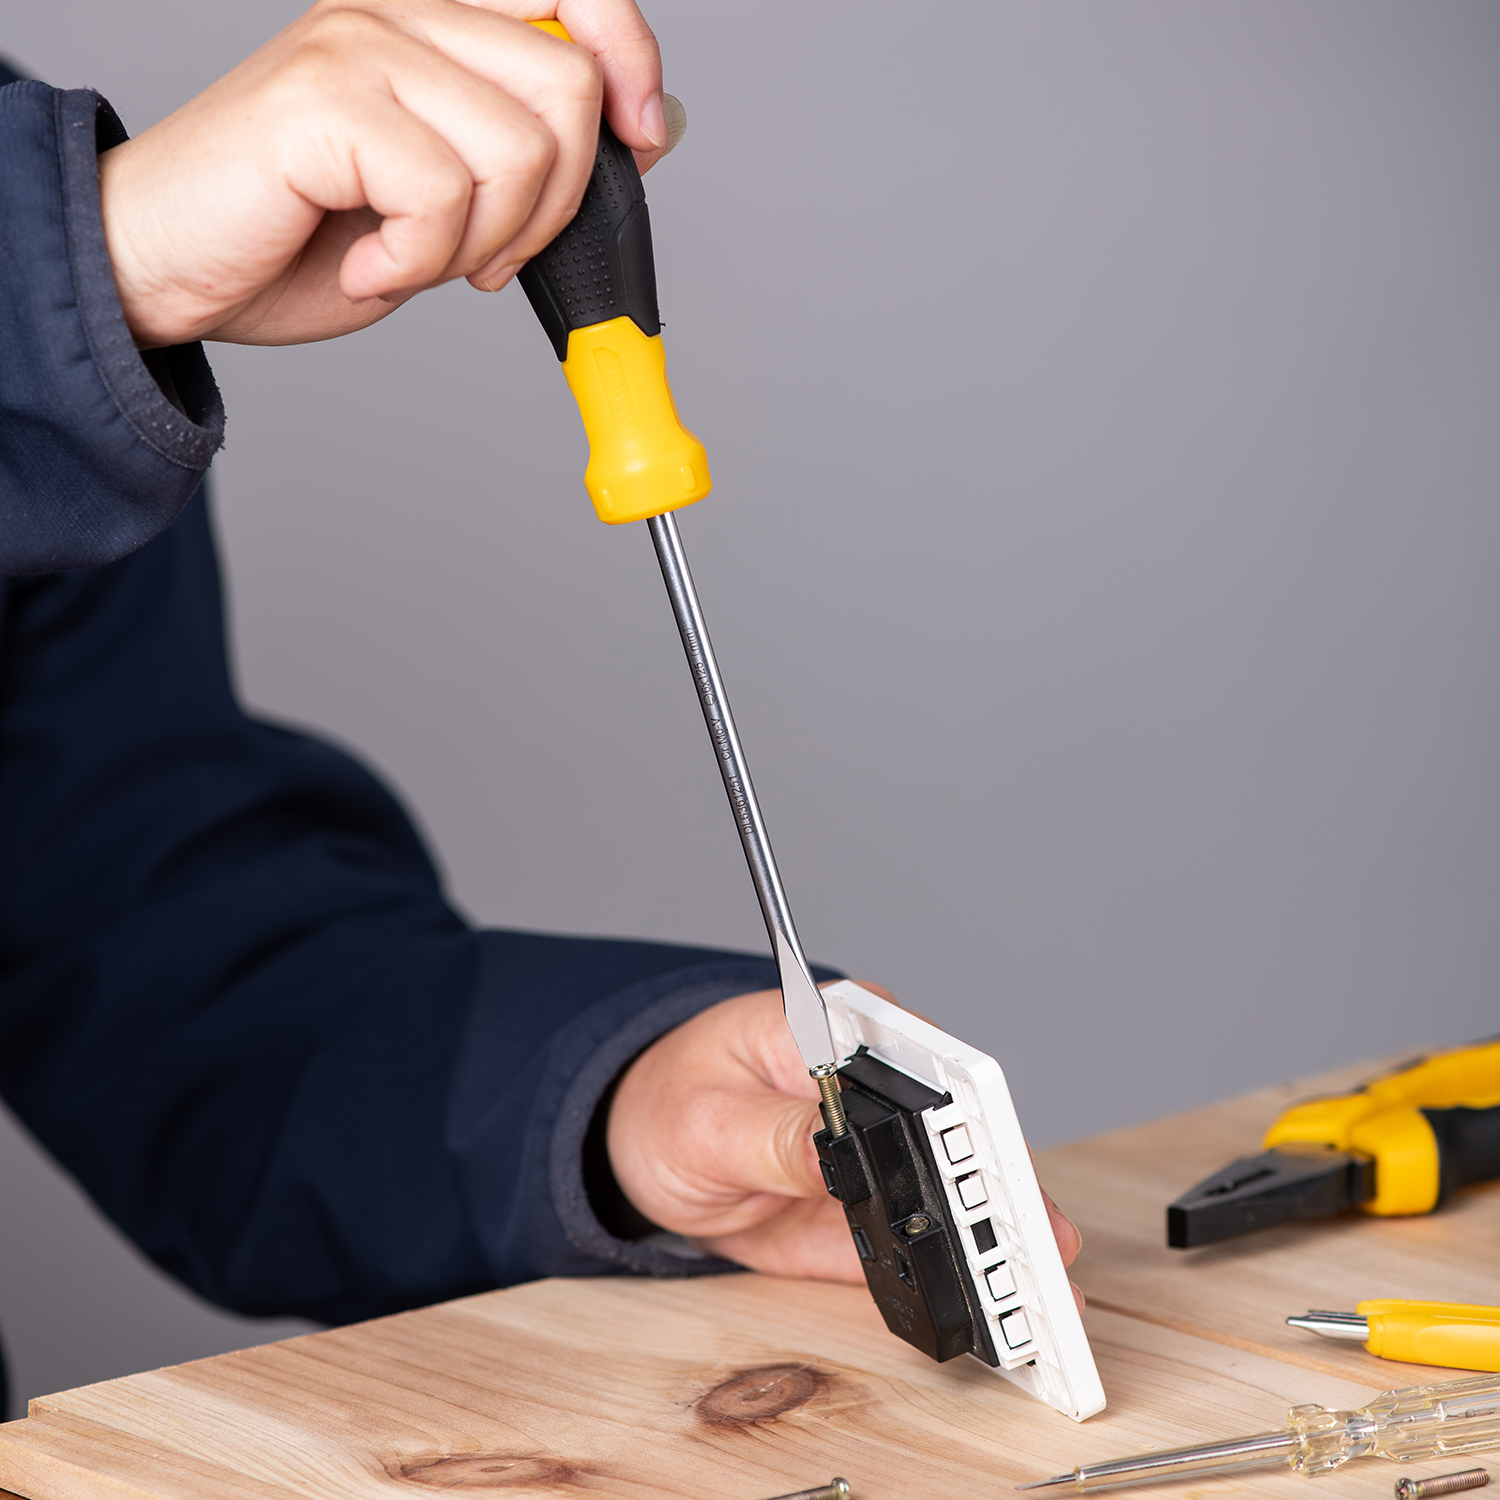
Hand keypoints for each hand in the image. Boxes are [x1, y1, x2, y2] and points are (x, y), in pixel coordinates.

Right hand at [97, 0, 671, 347]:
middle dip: (554, 205)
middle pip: (569, 85)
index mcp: (435, 18)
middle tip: (486, 256)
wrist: (169, 264)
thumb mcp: (446, 196)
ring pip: (519, 147)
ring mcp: (359, 43)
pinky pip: (443, 195)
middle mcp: (400, 9)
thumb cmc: (298, 233)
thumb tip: (646, 130)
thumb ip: (526, 151)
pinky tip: (369, 265)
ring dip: (485, 243)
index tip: (640, 136)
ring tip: (415, 259)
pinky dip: (418, 263)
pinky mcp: (324, 98)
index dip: (630, 58)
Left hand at [606, 985, 1084, 1302]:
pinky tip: (991, 1319)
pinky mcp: (863, 1213)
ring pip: (952, 1202)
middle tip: (1039, 1254)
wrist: (640, 1142)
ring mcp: (878, 1155)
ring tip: (1038, 1303)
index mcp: (843, 1032)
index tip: (986, 1168)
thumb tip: (834, 1153)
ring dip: (994, 1252)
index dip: (964, 1119)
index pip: (925, 1071)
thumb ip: (776, 1134)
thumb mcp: (708, 1116)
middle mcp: (876, 1089)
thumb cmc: (670, 1098)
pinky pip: (915, 1250)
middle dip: (1001, 1197)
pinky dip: (951, 1284)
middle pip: (958, 1140)